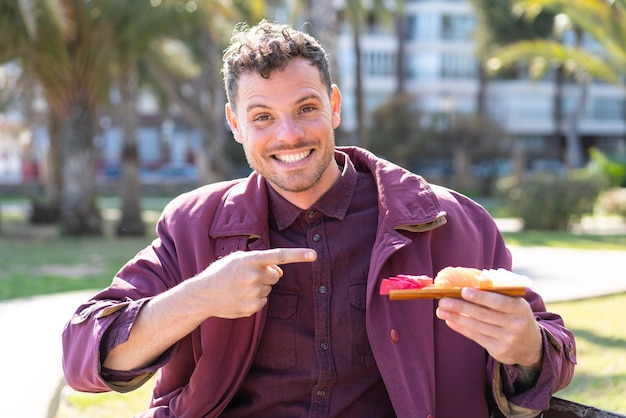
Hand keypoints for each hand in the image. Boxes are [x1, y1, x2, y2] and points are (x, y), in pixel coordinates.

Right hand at [188, 248, 316, 318]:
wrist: (203, 295)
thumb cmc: (222, 273)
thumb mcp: (238, 259)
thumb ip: (261, 261)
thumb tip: (280, 272)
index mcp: (250, 260)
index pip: (278, 256)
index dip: (297, 255)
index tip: (314, 254)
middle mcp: (253, 276)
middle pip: (276, 275)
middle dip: (268, 275)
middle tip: (248, 276)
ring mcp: (253, 293)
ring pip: (269, 288)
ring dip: (260, 287)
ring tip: (240, 287)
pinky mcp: (252, 307)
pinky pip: (264, 301)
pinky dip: (256, 299)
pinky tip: (240, 297)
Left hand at [436, 287, 541, 368]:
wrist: (531, 345)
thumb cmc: (516, 316)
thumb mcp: (515, 304)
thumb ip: (498, 294)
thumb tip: (470, 284)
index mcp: (520, 308)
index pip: (499, 302)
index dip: (481, 297)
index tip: (463, 291)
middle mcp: (516, 324)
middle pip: (483, 314)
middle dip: (460, 306)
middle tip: (443, 300)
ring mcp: (508, 339)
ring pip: (476, 326)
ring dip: (456, 317)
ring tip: (441, 311)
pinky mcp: (499, 351)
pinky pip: (476, 337)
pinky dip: (461, 328)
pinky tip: (450, 321)